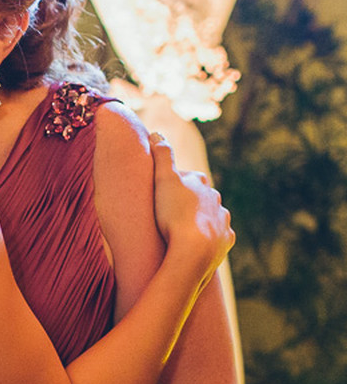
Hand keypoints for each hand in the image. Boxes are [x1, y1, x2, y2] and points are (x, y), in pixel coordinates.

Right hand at [149, 133, 233, 284]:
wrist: (194, 250)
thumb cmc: (174, 213)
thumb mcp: (163, 180)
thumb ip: (161, 156)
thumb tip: (157, 133)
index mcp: (201, 183)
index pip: (187, 177)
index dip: (173, 184)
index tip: (160, 192)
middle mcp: (216, 199)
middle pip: (201, 197)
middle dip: (189, 201)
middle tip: (169, 211)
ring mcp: (223, 220)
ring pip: (212, 216)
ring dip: (200, 220)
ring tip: (182, 230)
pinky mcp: (225, 240)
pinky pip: (218, 236)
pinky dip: (209, 238)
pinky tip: (196, 244)